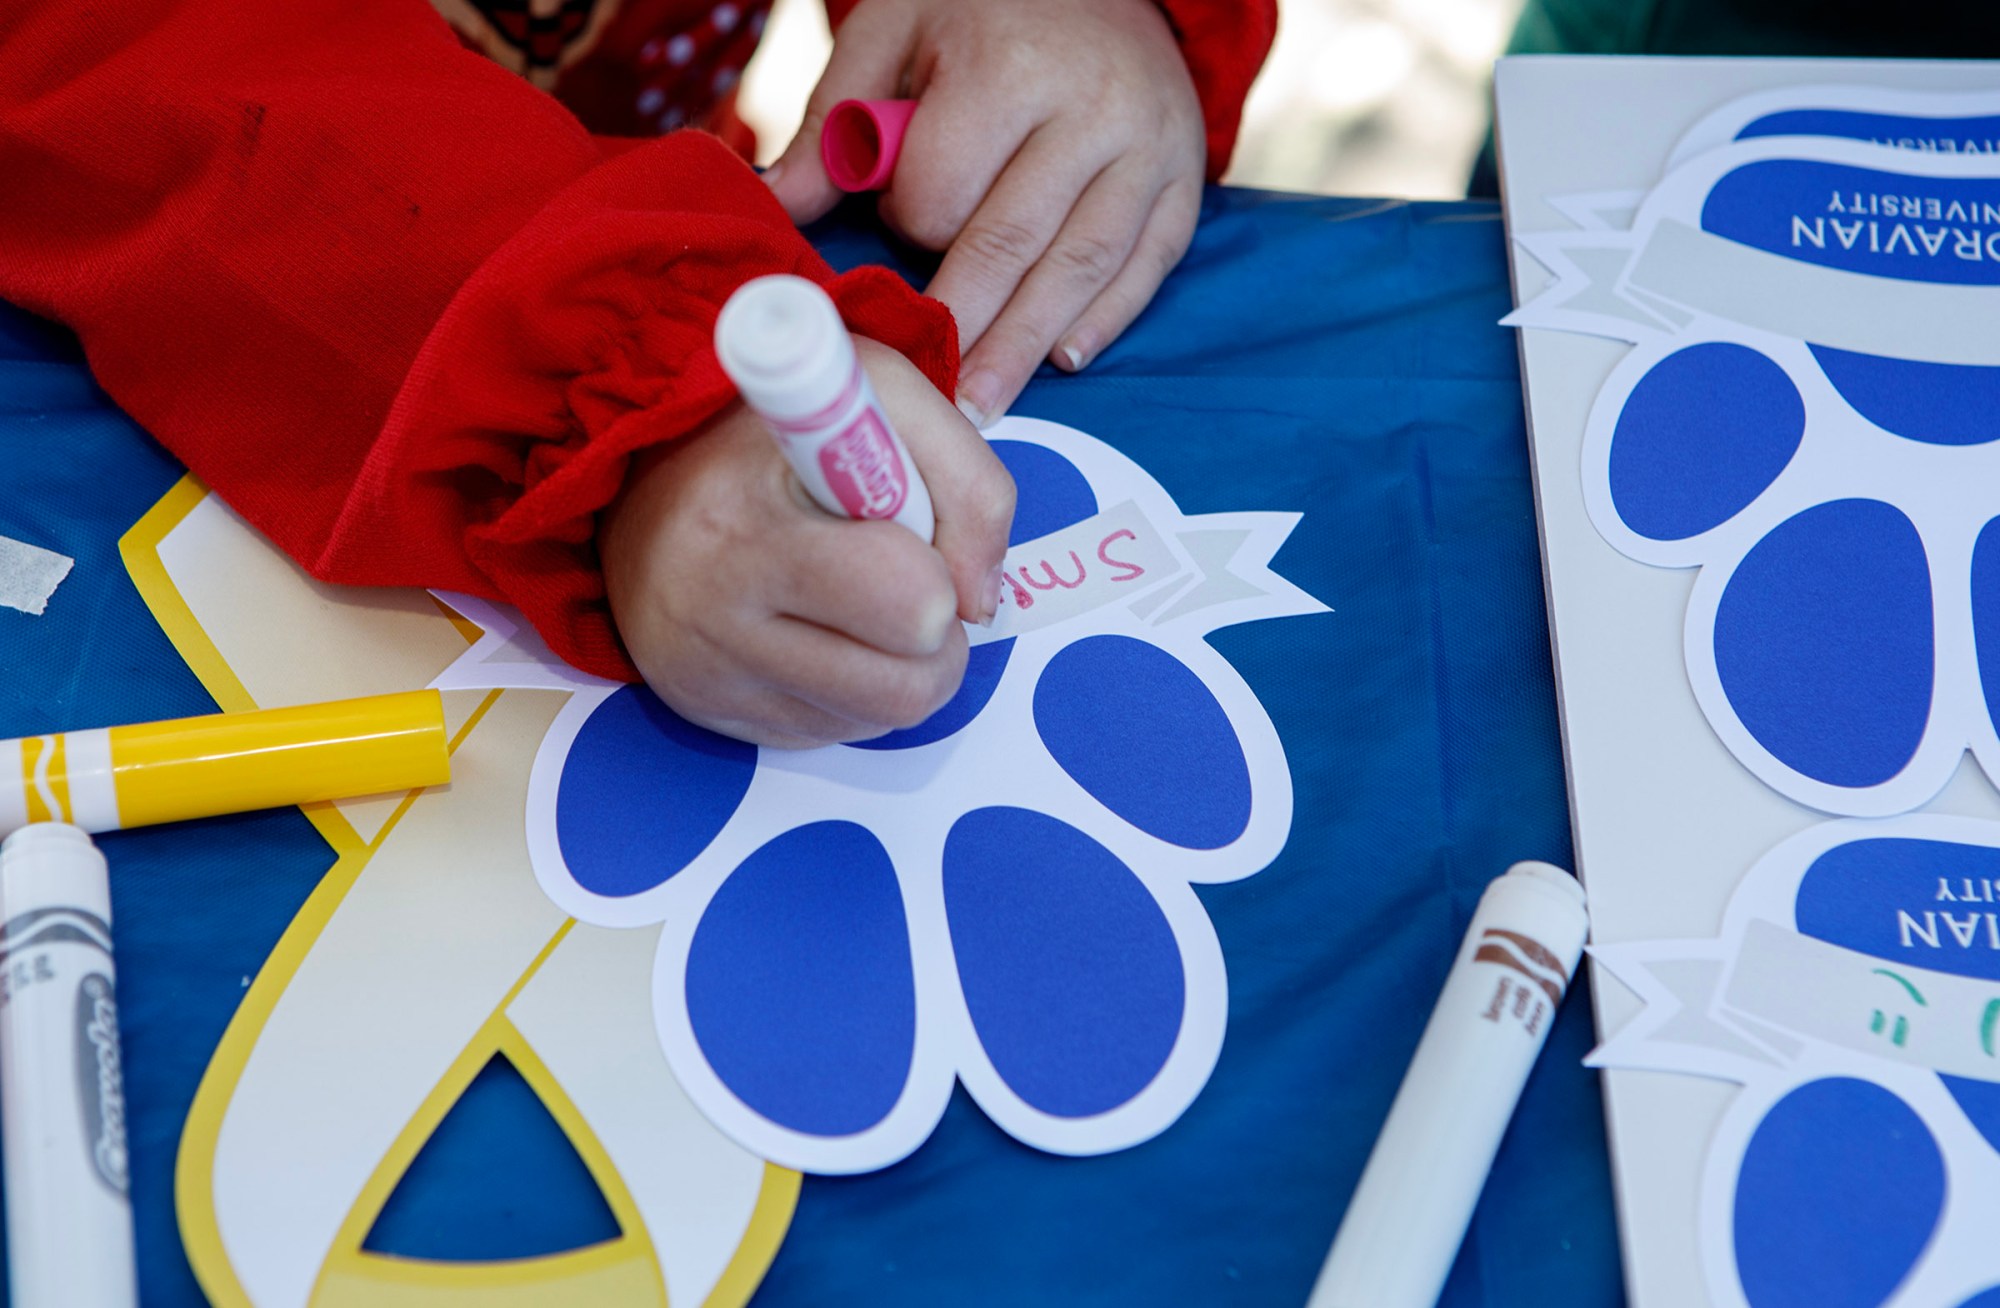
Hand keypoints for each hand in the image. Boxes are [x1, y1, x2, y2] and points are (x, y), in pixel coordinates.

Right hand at [600, 338, 1014, 747]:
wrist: (639, 469)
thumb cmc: (773, 430)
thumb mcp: (885, 398)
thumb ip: (969, 484)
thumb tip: (979, 601)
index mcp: (749, 526)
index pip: (905, 603)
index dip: (938, 577)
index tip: (910, 537)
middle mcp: (713, 614)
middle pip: (902, 690)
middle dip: (935, 642)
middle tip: (911, 590)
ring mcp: (704, 675)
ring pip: (873, 722)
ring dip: (898, 668)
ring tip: (864, 604)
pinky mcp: (703, 712)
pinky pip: (827, 733)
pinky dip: (849, 689)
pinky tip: (819, 629)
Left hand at [765, 0, 1204, 427]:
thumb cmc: (983, 9)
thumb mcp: (896, 30)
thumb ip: (835, 120)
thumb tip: (777, 208)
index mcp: (1010, 67)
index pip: (945, 187)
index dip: (909, 221)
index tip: (896, 220)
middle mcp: (1091, 110)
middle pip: (1015, 243)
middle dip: (968, 328)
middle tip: (934, 400)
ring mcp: (1149, 148)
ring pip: (1083, 266)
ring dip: (1029, 346)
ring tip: (988, 407)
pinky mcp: (1186, 178)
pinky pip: (1148, 264)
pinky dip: (1107, 318)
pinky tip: (1064, 360)